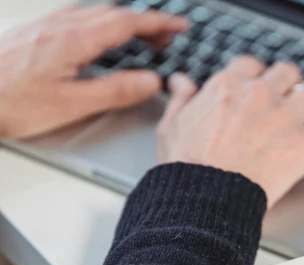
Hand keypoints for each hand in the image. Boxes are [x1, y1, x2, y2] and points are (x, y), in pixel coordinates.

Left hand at [0, 5, 187, 138]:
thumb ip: (116, 91)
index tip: (180, 25)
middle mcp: (60, 25)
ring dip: (123, 22)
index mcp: (75, 40)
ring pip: (94, 13)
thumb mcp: (72, 105)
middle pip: (114, 13)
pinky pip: (76, 17)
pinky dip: (100, 23)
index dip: (159, 22)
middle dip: (145, 22)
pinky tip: (97, 37)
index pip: (128, 22)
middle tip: (166, 38)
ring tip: (139, 38)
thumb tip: (152, 81)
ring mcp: (45, 25)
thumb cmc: (11, 103)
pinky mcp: (34, 32)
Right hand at [156, 56, 303, 207]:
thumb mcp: (172, 126)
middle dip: (291, 84)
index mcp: (229, 86)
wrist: (206, 195)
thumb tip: (182, 84)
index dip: (258, 76)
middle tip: (292, 99)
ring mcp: (287, 117)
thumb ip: (182, 100)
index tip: (261, 86)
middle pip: (288, 72)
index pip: (251, 66)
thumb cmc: (187, 166)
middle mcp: (262, 94)